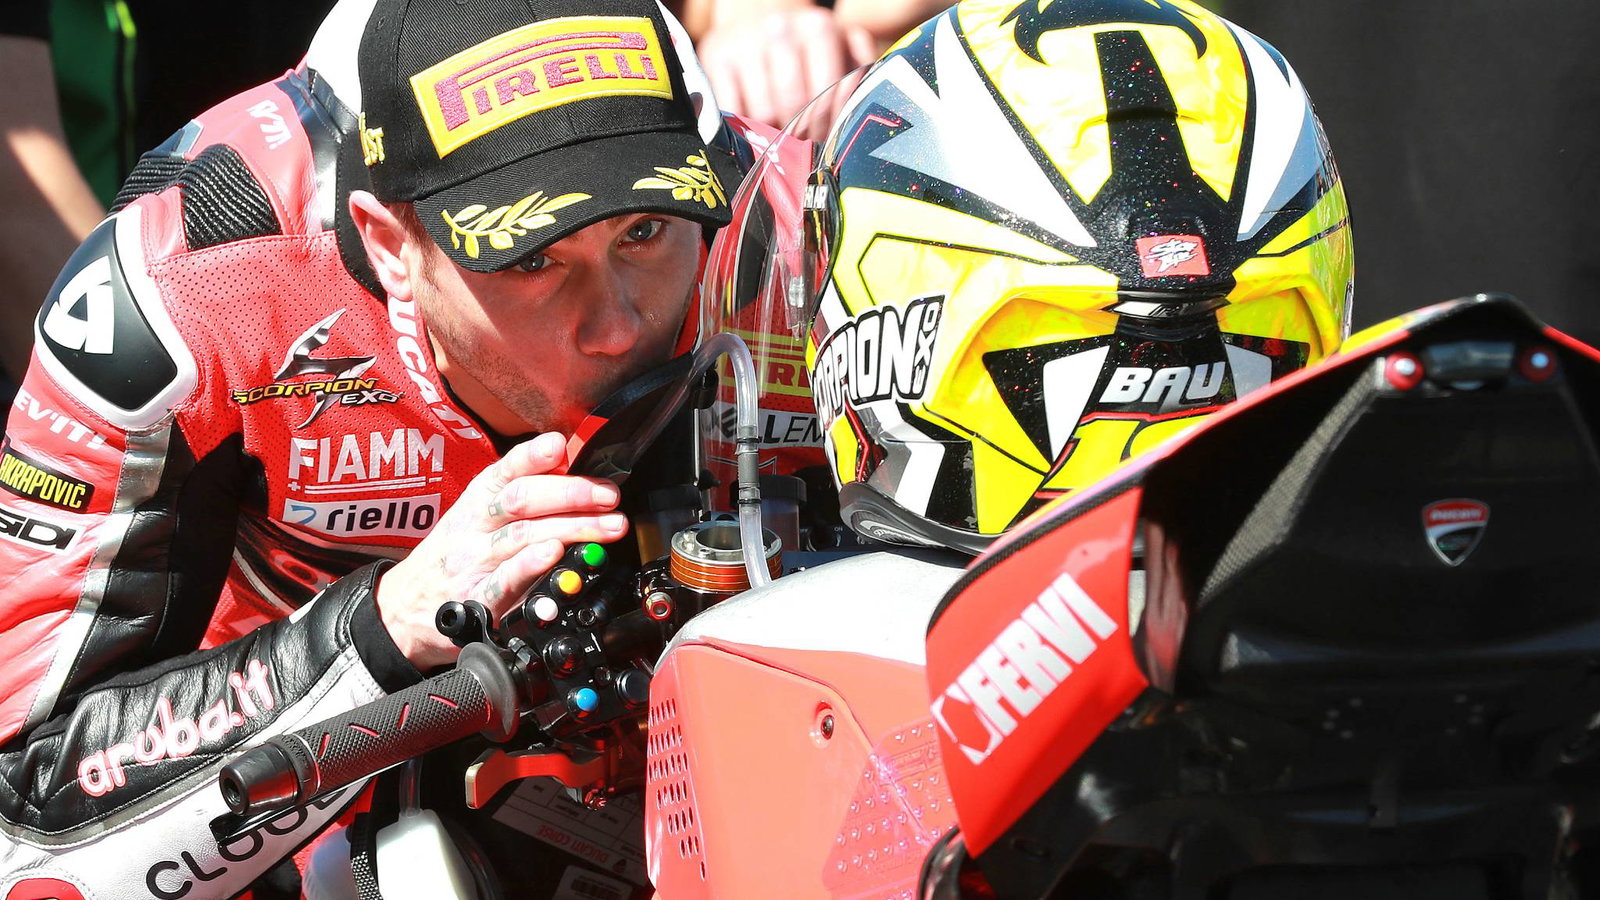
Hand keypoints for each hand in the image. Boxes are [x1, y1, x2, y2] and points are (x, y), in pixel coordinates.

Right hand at [375, 432, 627, 669]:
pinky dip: (531, 566)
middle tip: (609, 495)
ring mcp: (475, 563)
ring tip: (609, 526)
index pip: (506, 469)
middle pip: (521, 500)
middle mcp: (474, 527)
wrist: (404, 610)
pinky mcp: (478, 601)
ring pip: (522, 536)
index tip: (562, 445)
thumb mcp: (477, 515)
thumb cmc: (455, 556)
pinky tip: (556, 555)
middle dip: (571, 494)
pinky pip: (505, 582)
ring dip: (572, 528)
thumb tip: (567, 464)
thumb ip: (519, 491)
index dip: (534, 455)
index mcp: (477, 500)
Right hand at [698, 6, 877, 127]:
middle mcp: (780, 27)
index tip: (826, 141)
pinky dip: (741, 126)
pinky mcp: (716, 55)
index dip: (827, 123)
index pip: (828, 90)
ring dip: (771, 133)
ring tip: (778, 136)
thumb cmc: (805, 50)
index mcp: (819, 26)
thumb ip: (856, 80)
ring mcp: (745, 41)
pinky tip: (751, 126)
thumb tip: (858, 120)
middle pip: (793, 103)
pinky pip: (731, 110)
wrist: (756, 20)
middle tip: (801, 145)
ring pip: (762, 112)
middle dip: (800, 132)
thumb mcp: (838, 54)